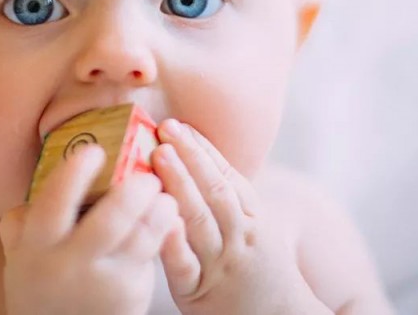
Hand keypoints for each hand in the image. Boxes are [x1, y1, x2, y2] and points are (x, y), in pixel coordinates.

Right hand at [0, 145, 180, 314]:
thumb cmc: (42, 284)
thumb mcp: (21, 254)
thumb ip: (23, 221)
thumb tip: (38, 180)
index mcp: (37, 246)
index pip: (54, 203)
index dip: (75, 174)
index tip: (95, 151)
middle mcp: (70, 264)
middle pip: (109, 221)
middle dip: (133, 192)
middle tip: (147, 174)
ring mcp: (104, 282)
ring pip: (140, 238)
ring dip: (159, 211)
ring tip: (166, 194)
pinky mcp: (130, 294)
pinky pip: (152, 255)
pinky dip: (164, 231)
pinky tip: (170, 216)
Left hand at [152, 120, 331, 314]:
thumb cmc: (259, 269)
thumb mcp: (255, 229)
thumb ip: (229, 198)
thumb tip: (198, 154)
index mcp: (252, 219)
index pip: (228, 177)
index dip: (203, 149)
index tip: (180, 124)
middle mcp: (240, 238)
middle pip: (215, 191)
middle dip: (190, 157)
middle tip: (166, 128)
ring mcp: (220, 265)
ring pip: (200, 220)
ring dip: (180, 184)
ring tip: (159, 155)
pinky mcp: (199, 292)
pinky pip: (185, 266)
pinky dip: (175, 242)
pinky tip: (161, 219)